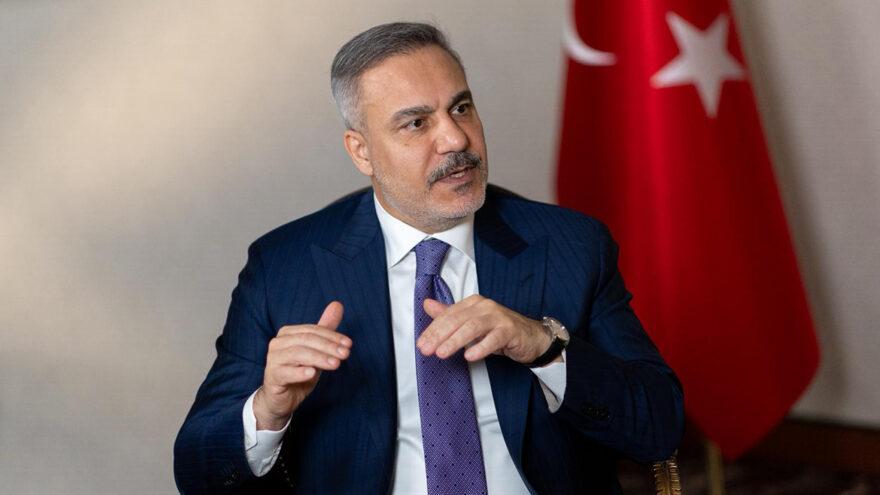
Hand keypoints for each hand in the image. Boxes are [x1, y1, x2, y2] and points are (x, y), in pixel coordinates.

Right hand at [253, 301, 350, 429]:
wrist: (281, 399)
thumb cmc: (299, 371)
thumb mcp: (316, 351)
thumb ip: (325, 329)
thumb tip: (337, 304)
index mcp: (288, 333)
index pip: (312, 330)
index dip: (332, 336)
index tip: (349, 344)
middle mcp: (278, 343)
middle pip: (306, 340)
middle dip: (328, 346)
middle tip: (345, 354)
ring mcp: (273, 360)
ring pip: (297, 354)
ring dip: (319, 358)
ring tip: (336, 364)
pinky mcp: (272, 377)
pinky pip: (285, 372)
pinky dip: (299, 372)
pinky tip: (312, 373)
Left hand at [416, 295, 552, 364]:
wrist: (531, 336)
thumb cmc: (500, 330)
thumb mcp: (472, 322)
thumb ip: (449, 314)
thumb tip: (427, 304)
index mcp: (473, 303)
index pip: (448, 315)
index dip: (433, 329)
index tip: (421, 343)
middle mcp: (485, 307)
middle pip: (458, 320)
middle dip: (439, 335)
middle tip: (427, 349)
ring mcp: (498, 317)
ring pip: (473, 327)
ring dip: (456, 341)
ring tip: (443, 353)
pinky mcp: (510, 330)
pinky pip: (494, 338)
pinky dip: (481, 347)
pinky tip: (469, 356)